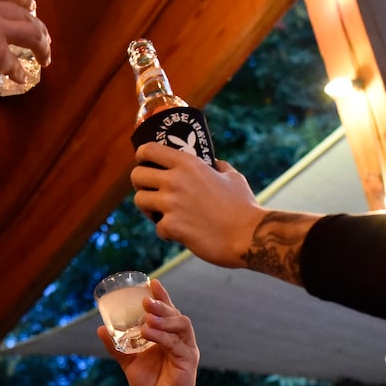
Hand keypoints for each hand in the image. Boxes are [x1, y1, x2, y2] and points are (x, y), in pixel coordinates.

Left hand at [97, 279, 197, 385]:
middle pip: (176, 314)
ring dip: (164, 318)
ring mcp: (186, 349)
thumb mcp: (128, 362)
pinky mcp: (188, 360)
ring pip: (181, 325)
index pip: (168, 311)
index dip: (162, 296)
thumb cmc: (149, 384)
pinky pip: (176, 343)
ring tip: (147, 317)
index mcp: (168, 336)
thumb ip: (116, 346)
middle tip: (145, 300)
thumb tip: (100, 329)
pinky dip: (162, 336)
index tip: (152, 282)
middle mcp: (180, 339)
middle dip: (162, 304)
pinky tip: (148, 333)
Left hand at [130, 144, 263, 265]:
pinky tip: (181, 233)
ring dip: (149, 208)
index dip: (142, 156)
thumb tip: (214, 163)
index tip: (144, 162)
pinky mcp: (171, 227)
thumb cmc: (244, 207)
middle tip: (151, 191)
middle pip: (136, 176)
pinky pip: (158, 228)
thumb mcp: (233, 177)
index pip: (149, 150)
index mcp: (188, 164)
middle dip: (141, 184)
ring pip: (140, 201)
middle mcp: (175, 181)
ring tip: (162, 213)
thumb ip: (218, 167)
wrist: (248, 235)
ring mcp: (171, 204)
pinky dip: (167, 232)